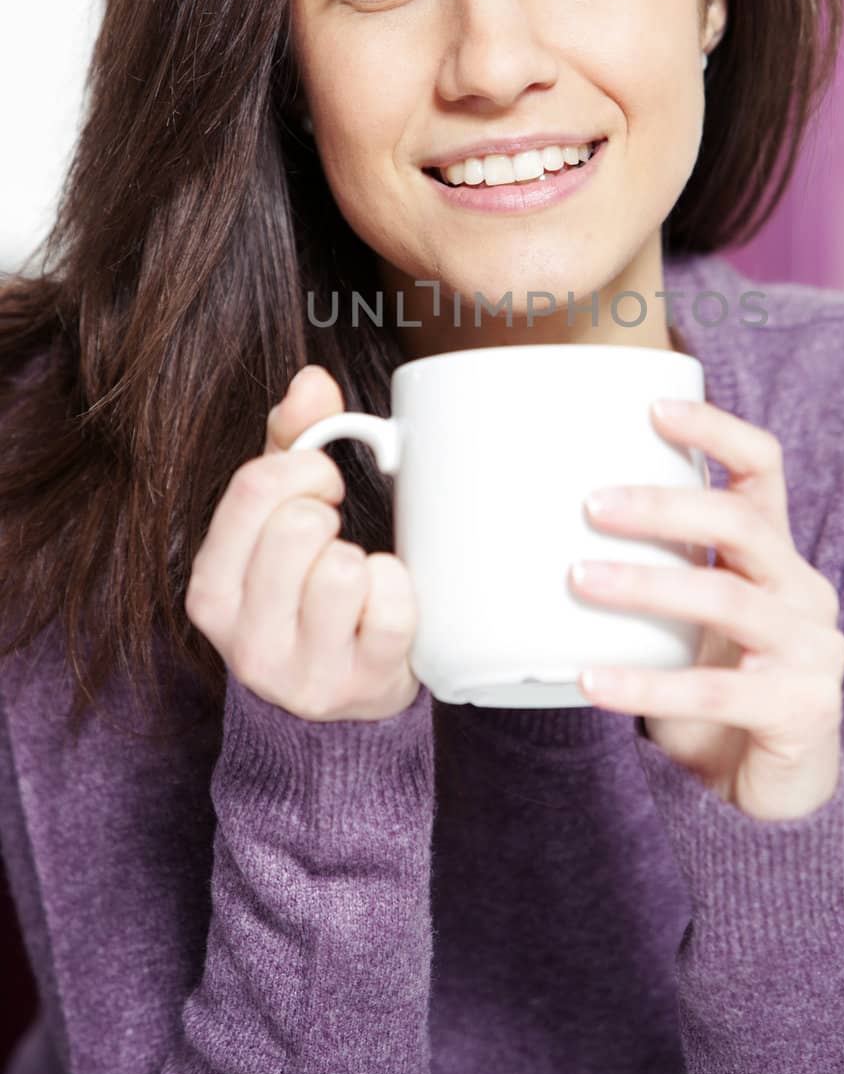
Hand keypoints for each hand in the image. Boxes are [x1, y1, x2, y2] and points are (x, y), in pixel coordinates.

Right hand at [185, 364, 419, 721]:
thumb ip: (290, 443)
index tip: (323, 482)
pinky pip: (391, 609)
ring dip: (363, 559)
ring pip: (341, 570)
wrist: (348, 692)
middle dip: (330, 515)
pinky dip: (401, 591)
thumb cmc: (309, 588)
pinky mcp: (362, 685)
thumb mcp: (283, 516)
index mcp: (213, 588)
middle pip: (297, 526)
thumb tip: (312, 381)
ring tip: (357, 579)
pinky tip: (388, 601)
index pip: (253, 489)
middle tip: (338, 534)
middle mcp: (245, 638)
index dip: (303, 467)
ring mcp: (302, 671)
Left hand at [568, 397, 843, 821]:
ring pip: (727, 600)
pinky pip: (714, 691)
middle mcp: (804, 591)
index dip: (716, 430)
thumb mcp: (690, 621)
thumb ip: (653, 574)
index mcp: (777, 556)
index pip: (763, 468)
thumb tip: (535, 529)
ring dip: (646, 586)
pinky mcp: (802, 709)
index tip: (652, 409)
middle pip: (742, 524)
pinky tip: (589, 680)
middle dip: (664, 508)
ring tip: (578, 579)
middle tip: (590, 505)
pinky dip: (645, 684)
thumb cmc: (715, 692)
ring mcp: (811, 650)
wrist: (770, 795)